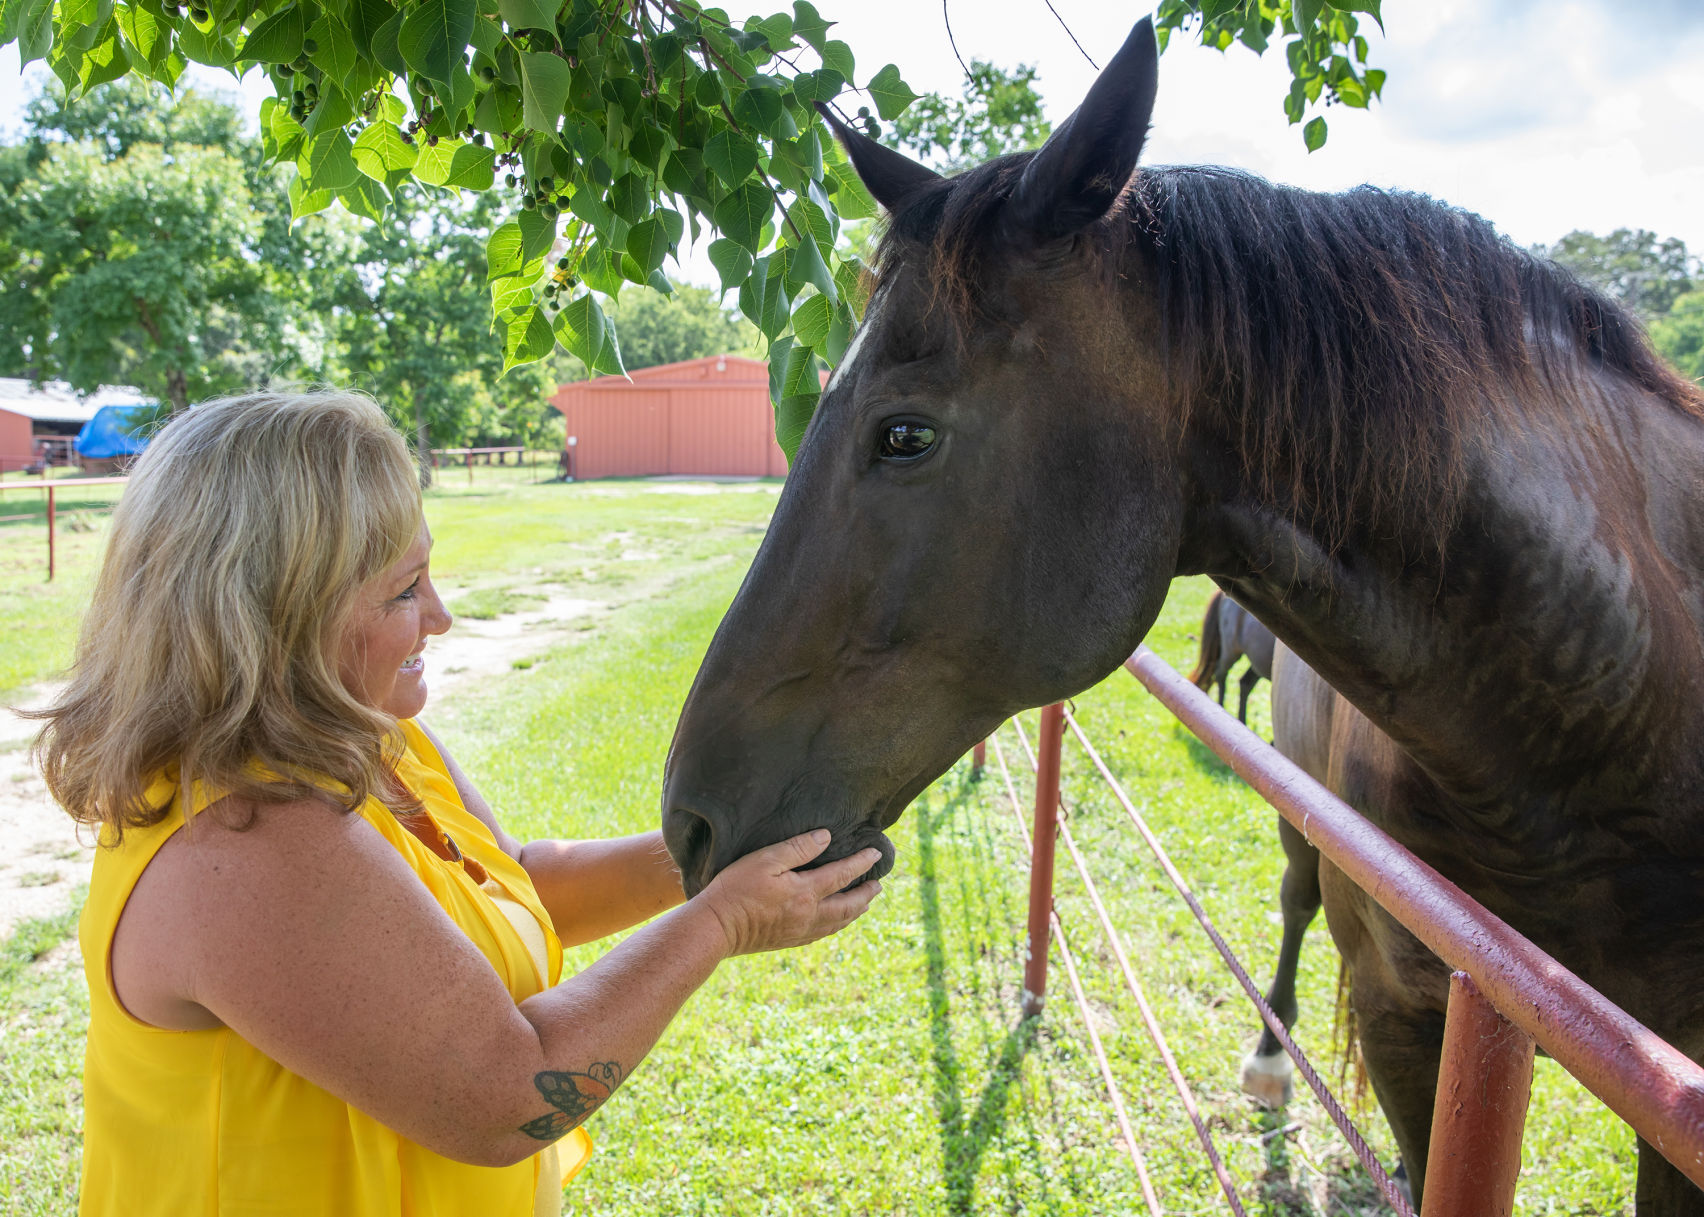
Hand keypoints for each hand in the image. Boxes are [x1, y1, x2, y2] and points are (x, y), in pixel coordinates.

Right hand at [695, 830, 881, 956]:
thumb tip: (826, 837)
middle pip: (847, 905)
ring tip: (865, 904)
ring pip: (838, 922)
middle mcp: (808, 915)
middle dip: (865, 893)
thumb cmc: (736, 889)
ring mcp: (799, 931)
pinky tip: (835, 923)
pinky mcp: (788, 941)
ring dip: (855, 911)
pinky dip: (837, 926)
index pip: (841, 875)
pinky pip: (822, 934)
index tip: (875, 853)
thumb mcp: (765, 860)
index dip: (860, 863)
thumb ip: (797, 849)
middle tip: (878, 884)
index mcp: (805, 892)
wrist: (715, 928)